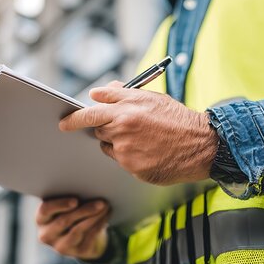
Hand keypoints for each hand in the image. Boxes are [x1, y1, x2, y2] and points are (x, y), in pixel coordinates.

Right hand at [36, 197, 109, 259]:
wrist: (81, 235)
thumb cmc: (70, 211)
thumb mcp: (65, 205)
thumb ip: (69, 199)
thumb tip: (87, 189)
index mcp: (41, 219)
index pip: (45, 210)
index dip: (59, 205)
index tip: (75, 201)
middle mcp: (47, 235)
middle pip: (64, 221)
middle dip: (84, 210)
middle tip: (100, 202)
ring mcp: (61, 246)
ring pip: (78, 230)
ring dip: (94, 217)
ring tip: (105, 206)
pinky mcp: (78, 252)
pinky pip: (89, 236)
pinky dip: (100, 223)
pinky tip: (106, 214)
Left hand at [59, 81, 217, 184]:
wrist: (200, 144)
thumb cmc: (176, 119)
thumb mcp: (150, 97)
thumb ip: (120, 94)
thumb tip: (96, 93)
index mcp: (125, 111)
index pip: (89, 115)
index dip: (73, 120)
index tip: (63, 123)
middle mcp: (123, 131)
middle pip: (99, 132)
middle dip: (108, 129)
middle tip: (130, 127)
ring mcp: (128, 153)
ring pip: (109, 147)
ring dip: (119, 143)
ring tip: (144, 139)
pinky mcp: (134, 169)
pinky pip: (122, 162)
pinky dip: (130, 157)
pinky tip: (148, 152)